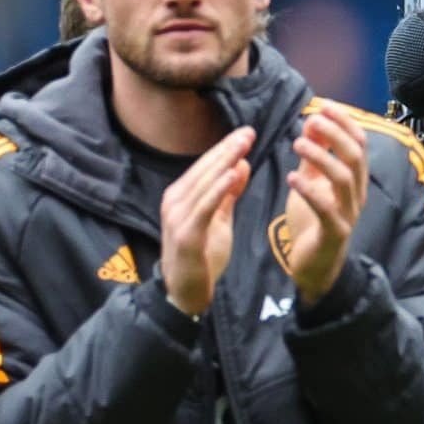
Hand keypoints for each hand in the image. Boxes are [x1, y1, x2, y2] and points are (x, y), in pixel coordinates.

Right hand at [159, 127, 256, 315]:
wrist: (186, 292)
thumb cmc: (202, 256)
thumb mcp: (219, 219)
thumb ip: (228, 194)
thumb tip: (240, 165)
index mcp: (182, 196)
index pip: (206, 166)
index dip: (226, 148)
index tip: (247, 132)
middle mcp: (175, 201)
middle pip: (204, 170)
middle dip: (227, 149)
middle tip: (248, 131)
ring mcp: (178, 217)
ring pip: (203, 183)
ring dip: (223, 162)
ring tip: (243, 145)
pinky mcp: (186, 234)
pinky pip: (204, 207)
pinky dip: (218, 189)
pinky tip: (232, 173)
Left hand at [284, 100, 369, 303]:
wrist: (316, 266)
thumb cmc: (314, 222)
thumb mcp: (312, 182)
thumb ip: (314, 157)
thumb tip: (313, 123)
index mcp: (354, 180)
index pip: (359, 144)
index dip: (344, 123)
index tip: (323, 106)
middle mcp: (357, 194)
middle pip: (355, 157)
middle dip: (335, 134)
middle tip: (312, 120)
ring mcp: (348, 213)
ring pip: (344, 179)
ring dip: (322, 157)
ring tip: (298, 143)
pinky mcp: (334, 233)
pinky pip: (326, 209)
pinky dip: (310, 191)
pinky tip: (292, 178)